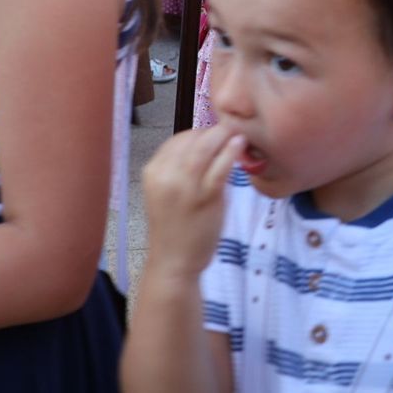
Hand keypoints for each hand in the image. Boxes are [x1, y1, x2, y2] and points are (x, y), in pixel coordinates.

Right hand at [141, 127, 243, 277]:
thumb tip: (211, 144)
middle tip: (230, 131)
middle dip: (213, 131)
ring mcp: (184, 186)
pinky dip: (231, 152)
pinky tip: (240, 145)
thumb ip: (183, 168)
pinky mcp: (205, 198)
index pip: (177, 140)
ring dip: (223, 136)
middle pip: (191, 139)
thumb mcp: (168, 192)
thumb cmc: (175, 226)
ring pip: (205, 147)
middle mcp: (164, 175)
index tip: (213, 136)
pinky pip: (220, 168)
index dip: (198, 134)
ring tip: (238, 135)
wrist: (174, 262)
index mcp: (152, 171)